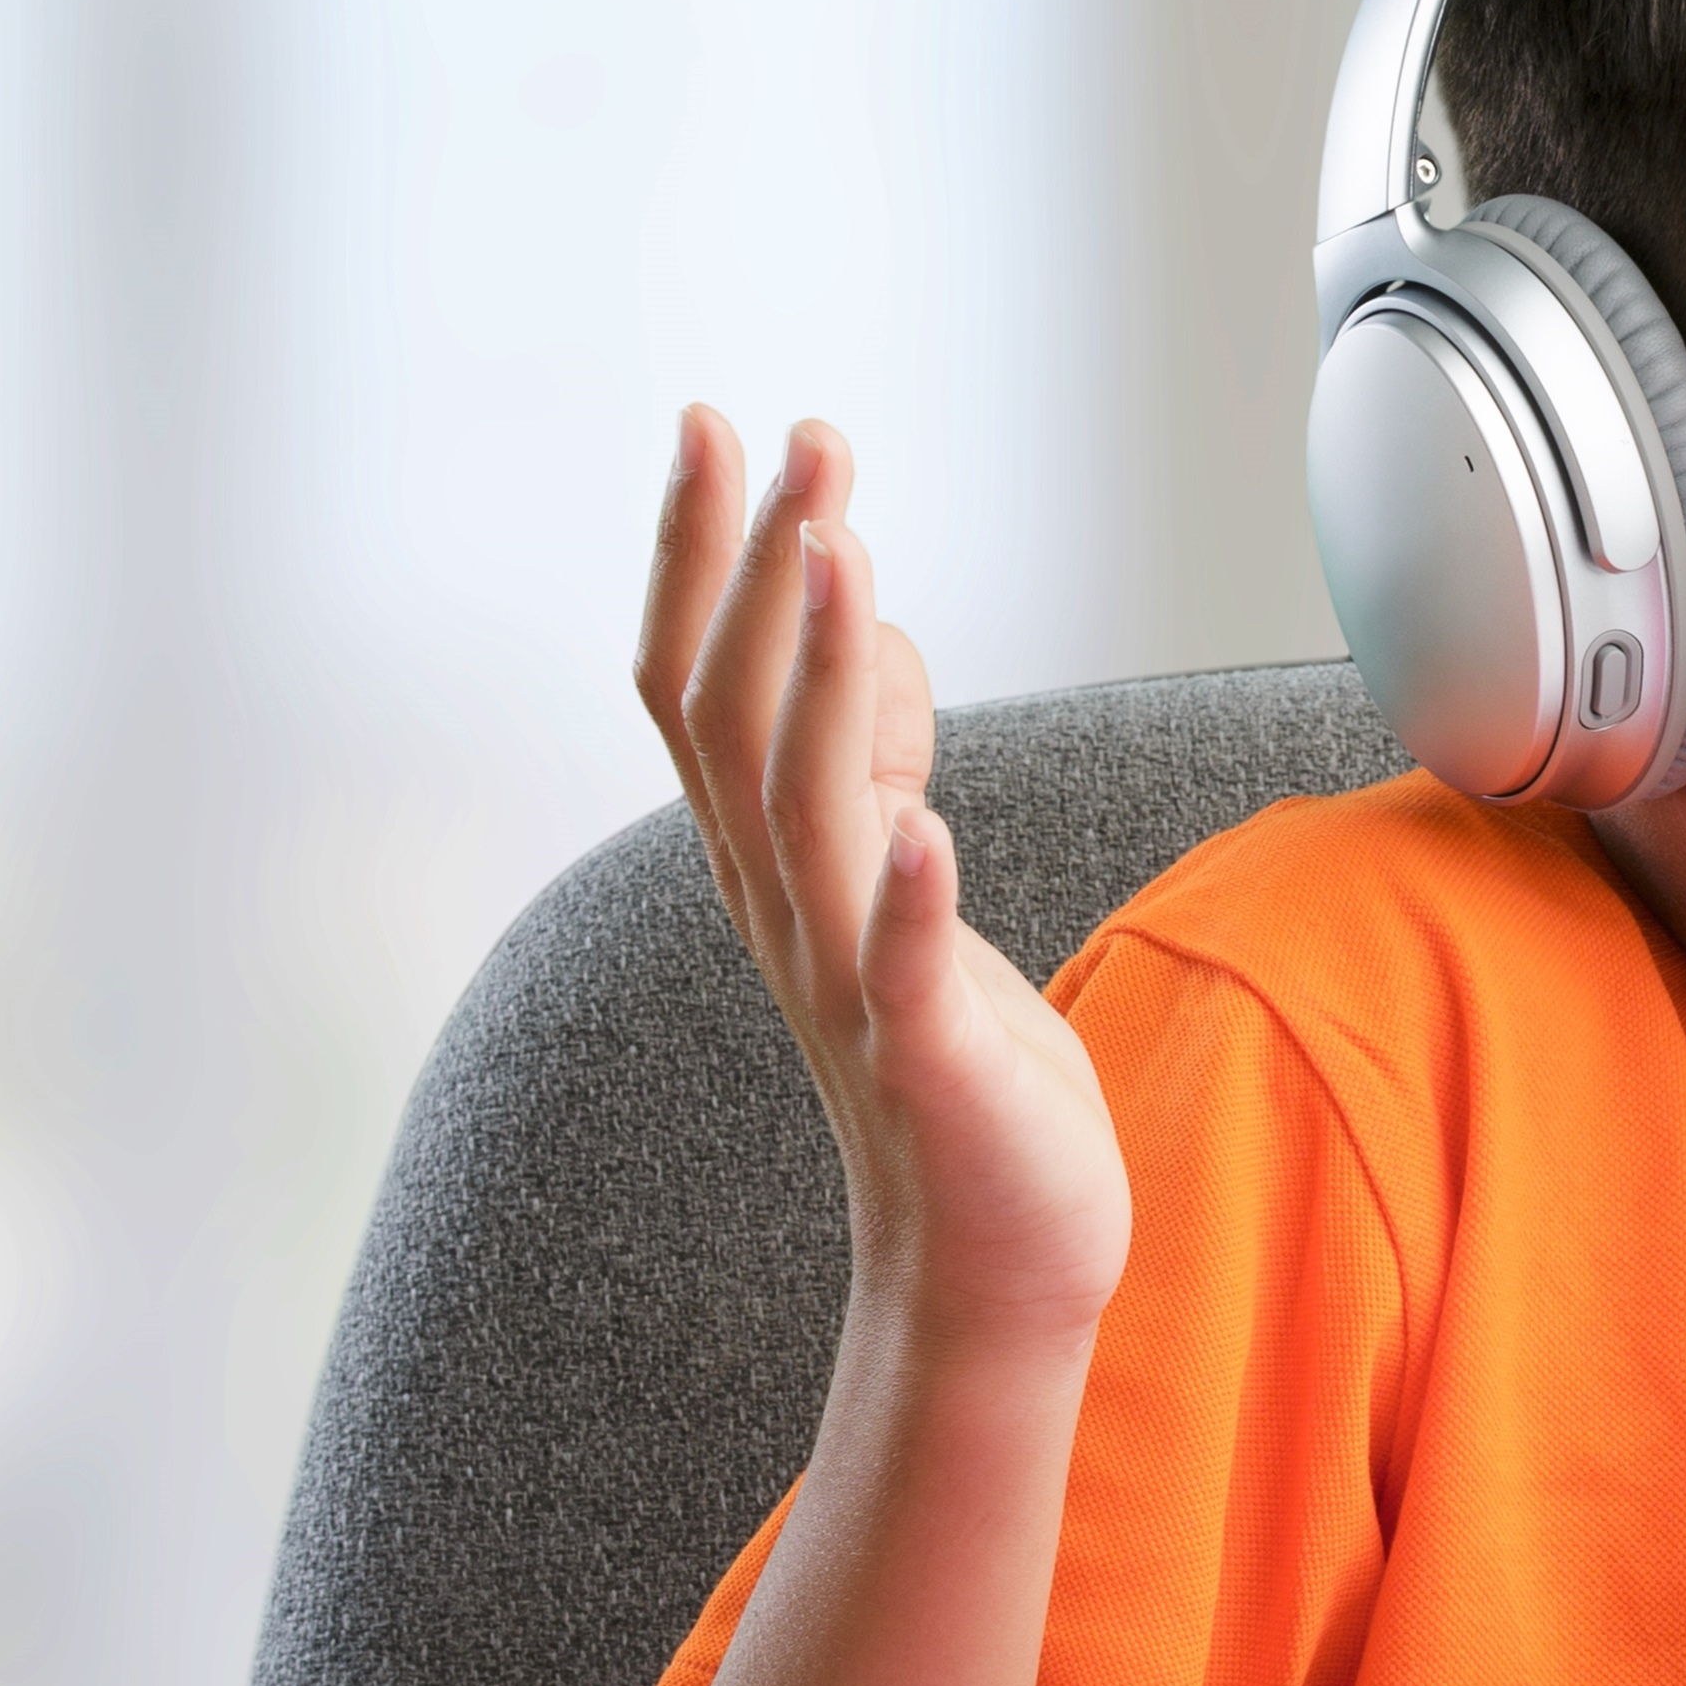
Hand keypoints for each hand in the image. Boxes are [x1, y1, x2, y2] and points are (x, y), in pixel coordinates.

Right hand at [634, 410, 1127, 1360]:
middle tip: (797, 438)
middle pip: (739, 719)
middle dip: (763, 573)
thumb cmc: (958, 1064)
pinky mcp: (938, 1062)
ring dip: (822, 680)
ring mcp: (855, 986)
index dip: (702, 557)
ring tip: (843, 556)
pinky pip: (906, 971)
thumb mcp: (908, 878)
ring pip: (811, 815)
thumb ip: (873, 758)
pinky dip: (909, 899)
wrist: (984, 1261)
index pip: (701, 686)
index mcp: (780, 865)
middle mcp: (791, 912)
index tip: (718, 423)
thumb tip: (861, 624)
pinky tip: (924, 829)